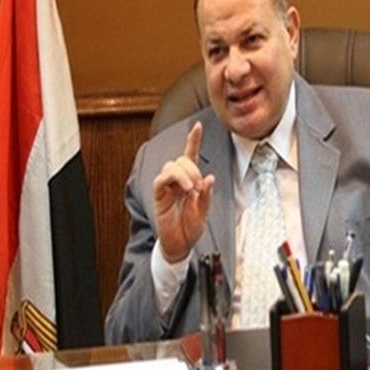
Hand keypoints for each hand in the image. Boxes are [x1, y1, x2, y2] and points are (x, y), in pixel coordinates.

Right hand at [153, 121, 214, 263]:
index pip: (190, 156)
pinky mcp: (159, 195)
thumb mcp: (204, 211)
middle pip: (181, 159)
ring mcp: (166, 187)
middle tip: (199, 187)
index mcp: (189, 180)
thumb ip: (207, 195)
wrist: (180, 244)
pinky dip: (174, 179)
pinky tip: (184, 189)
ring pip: (171, 165)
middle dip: (193, 169)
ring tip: (192, 190)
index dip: (193, 140)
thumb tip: (210, 177)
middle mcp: (176, 181)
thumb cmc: (191, 227)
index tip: (198, 125)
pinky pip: (161, 179)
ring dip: (185, 173)